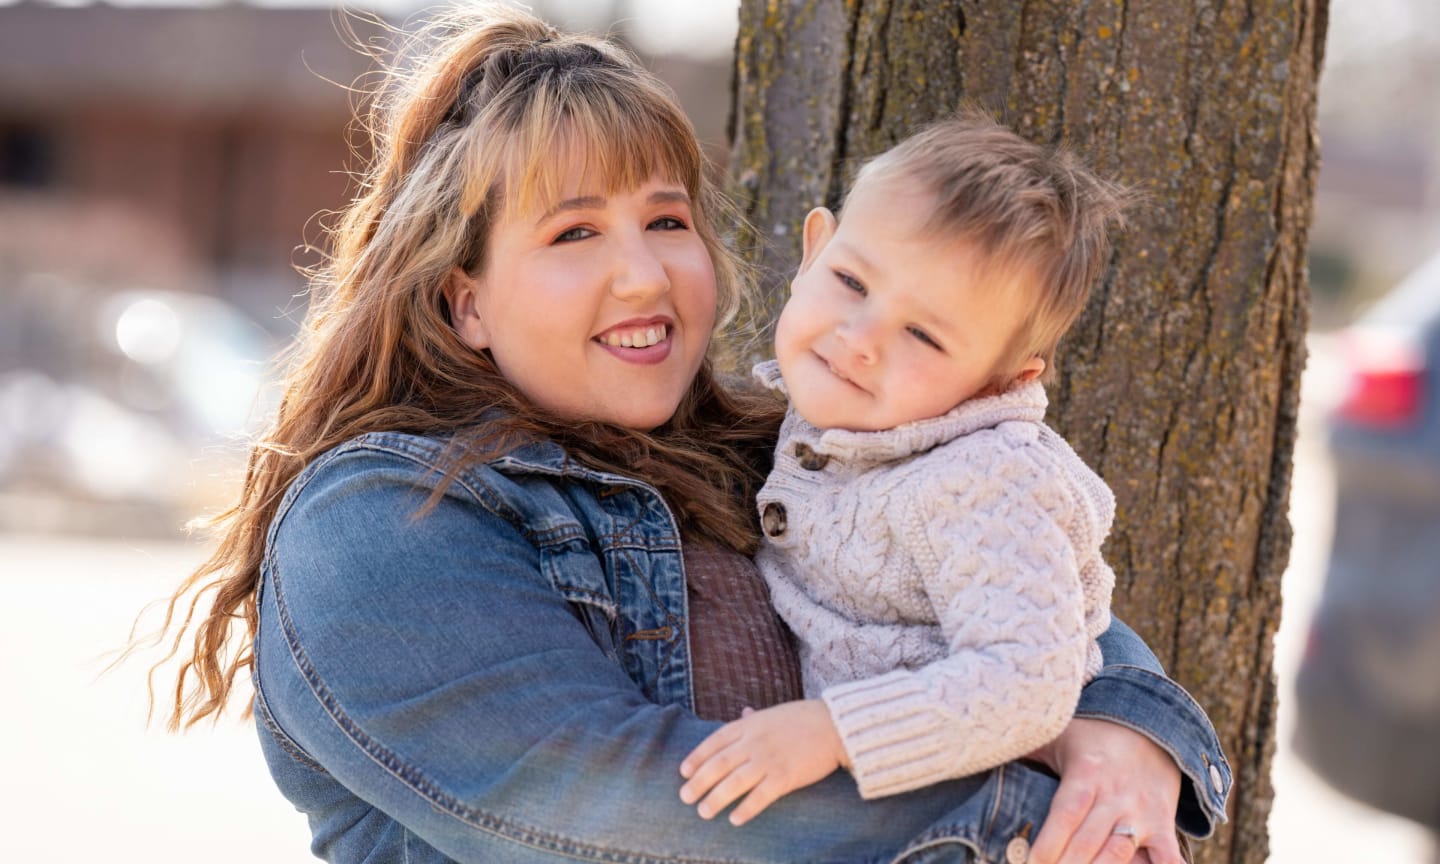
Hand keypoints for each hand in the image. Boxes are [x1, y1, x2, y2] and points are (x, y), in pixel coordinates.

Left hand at [678, 700, 846, 825]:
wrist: (835, 726)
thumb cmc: (803, 719)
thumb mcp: (774, 713)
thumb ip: (754, 717)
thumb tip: (743, 712)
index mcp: (749, 725)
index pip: (715, 741)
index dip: (697, 757)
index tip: (684, 772)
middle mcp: (754, 742)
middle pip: (719, 764)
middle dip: (699, 782)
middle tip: (685, 797)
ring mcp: (769, 759)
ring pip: (734, 782)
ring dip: (716, 798)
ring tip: (703, 812)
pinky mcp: (785, 777)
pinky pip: (760, 796)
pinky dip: (746, 808)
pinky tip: (734, 819)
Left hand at [1027, 718, 1184, 863]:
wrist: (1152, 729)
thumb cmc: (1091, 737)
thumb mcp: (1057, 737)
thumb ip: (1025, 749)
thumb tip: (979, 749)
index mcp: (1086, 773)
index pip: (1066, 813)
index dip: (1049, 842)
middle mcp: (1115, 795)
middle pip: (1089, 840)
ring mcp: (1141, 812)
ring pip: (1120, 852)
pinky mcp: (1163, 825)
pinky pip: (1168, 858)